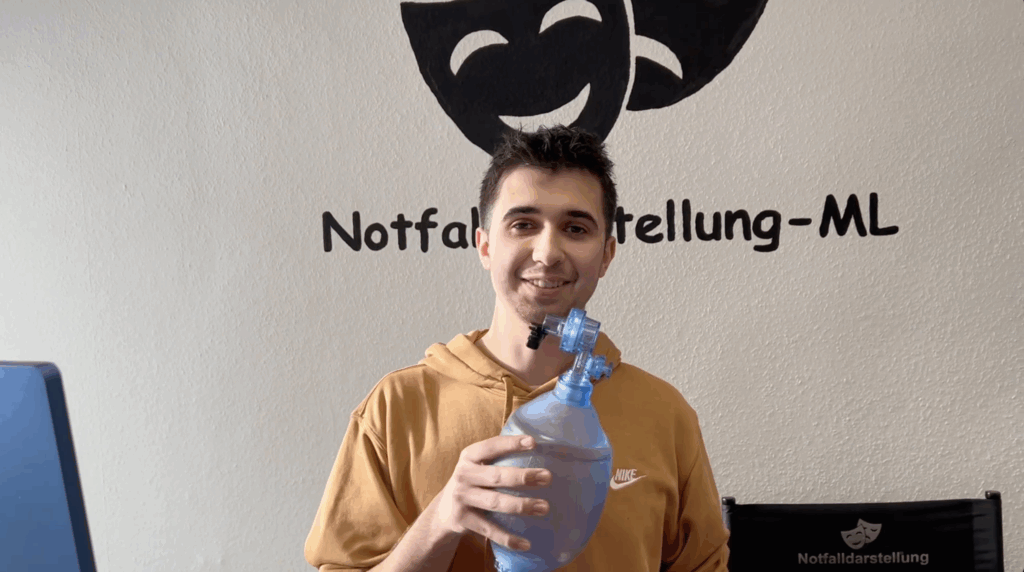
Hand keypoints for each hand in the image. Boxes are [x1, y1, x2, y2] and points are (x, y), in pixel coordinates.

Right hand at [433, 435, 550, 551]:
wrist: (444, 510)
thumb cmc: (473, 482)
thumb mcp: (477, 465)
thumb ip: (498, 458)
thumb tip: (540, 452)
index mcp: (469, 456)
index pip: (491, 446)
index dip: (511, 443)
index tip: (533, 442)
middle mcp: (463, 475)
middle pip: (496, 476)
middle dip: (523, 476)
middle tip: (547, 477)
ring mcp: (461, 498)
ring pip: (495, 502)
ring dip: (521, 505)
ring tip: (544, 507)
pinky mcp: (462, 520)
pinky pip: (489, 530)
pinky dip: (508, 538)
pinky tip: (526, 543)